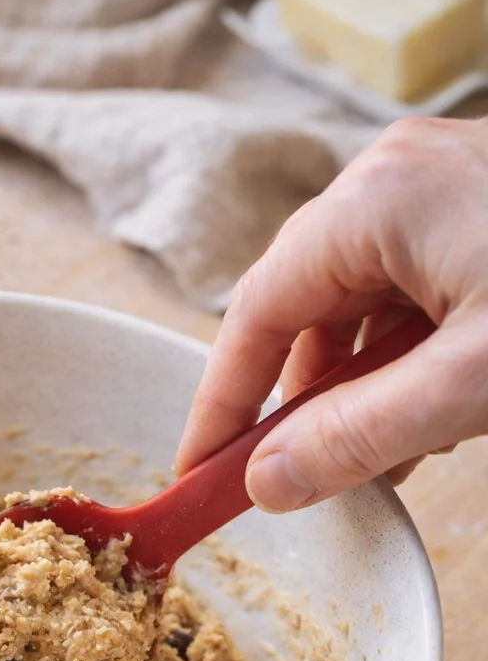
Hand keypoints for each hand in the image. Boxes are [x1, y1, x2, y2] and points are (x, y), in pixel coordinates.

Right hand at [175, 116, 487, 510]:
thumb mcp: (471, 382)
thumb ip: (361, 437)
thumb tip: (268, 483)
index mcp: (375, 201)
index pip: (256, 313)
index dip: (222, 403)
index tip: (200, 473)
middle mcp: (395, 177)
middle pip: (306, 307)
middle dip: (302, 401)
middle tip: (301, 479)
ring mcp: (441, 184)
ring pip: (362, 303)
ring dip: (363, 385)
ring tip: (390, 456)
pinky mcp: (477, 206)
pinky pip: (412, 288)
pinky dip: (409, 354)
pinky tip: (434, 408)